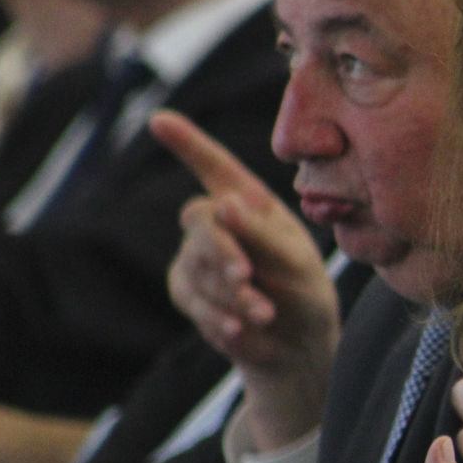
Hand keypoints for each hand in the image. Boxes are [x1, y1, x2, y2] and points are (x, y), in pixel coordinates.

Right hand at [152, 110, 338, 447]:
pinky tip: (241, 327)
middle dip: (221, 249)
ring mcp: (196, 255)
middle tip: (244, 275)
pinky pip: (191, 299)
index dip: (187, 142)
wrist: (296, 343)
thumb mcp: (295, 260)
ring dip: (231, 293)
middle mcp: (217, 221)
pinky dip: (218, 315)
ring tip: (265, 313)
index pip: (214, 165)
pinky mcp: (186, 291)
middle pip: (198, 221)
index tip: (159, 119)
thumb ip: (261, 234)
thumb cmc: (303, 289)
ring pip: (194, 265)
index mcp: (249, 201)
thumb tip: (223, 204)